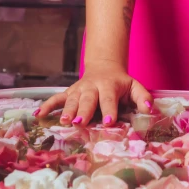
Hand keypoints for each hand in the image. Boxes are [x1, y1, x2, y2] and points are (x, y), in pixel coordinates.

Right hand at [35, 60, 151, 126]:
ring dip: (67, 110)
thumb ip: (142, 97)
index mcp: (109, 86)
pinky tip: (38, 115)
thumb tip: (150, 109)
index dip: (109, 108)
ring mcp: (79, 89)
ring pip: (71, 99)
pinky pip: (57, 98)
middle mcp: (92, 87)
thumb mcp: (134, 86)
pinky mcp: (69, 92)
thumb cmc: (120, 83)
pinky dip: (48, 106)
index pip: (109, 98)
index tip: (109, 120)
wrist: (104, 67)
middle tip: (80, 122)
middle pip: (88, 99)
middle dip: (84, 110)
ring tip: (64, 121)